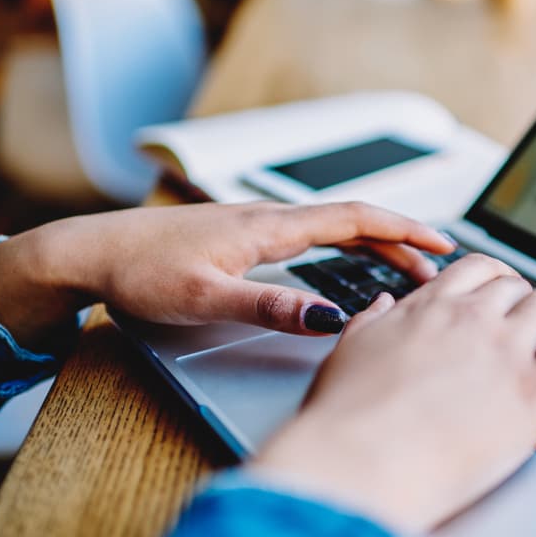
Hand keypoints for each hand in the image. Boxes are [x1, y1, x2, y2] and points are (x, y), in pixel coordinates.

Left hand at [0, 201, 453, 350]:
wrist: (94, 252)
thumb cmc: (141, 271)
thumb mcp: (204, 297)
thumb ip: (269, 307)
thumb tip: (329, 317)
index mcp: (269, 227)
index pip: (353, 219)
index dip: (402, 229)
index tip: (441, 243)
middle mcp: (269, 219)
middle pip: (353, 221)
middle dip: (400, 239)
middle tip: (437, 266)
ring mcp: (257, 225)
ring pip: (334, 227)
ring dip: (375, 243)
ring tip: (405, 267)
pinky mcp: (245, 237)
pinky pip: (312, 235)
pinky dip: (345, 245)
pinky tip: (345, 261)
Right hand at [249, 254, 535, 533]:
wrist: (359, 463)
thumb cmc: (345, 418)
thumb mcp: (348, 351)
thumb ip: (372, 320)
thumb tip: (385, 305)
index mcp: (428, 308)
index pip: (477, 268)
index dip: (495, 279)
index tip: (499, 295)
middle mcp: (470, 321)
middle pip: (517, 285)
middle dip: (523, 300)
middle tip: (527, 322)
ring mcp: (504, 354)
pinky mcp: (533, 396)